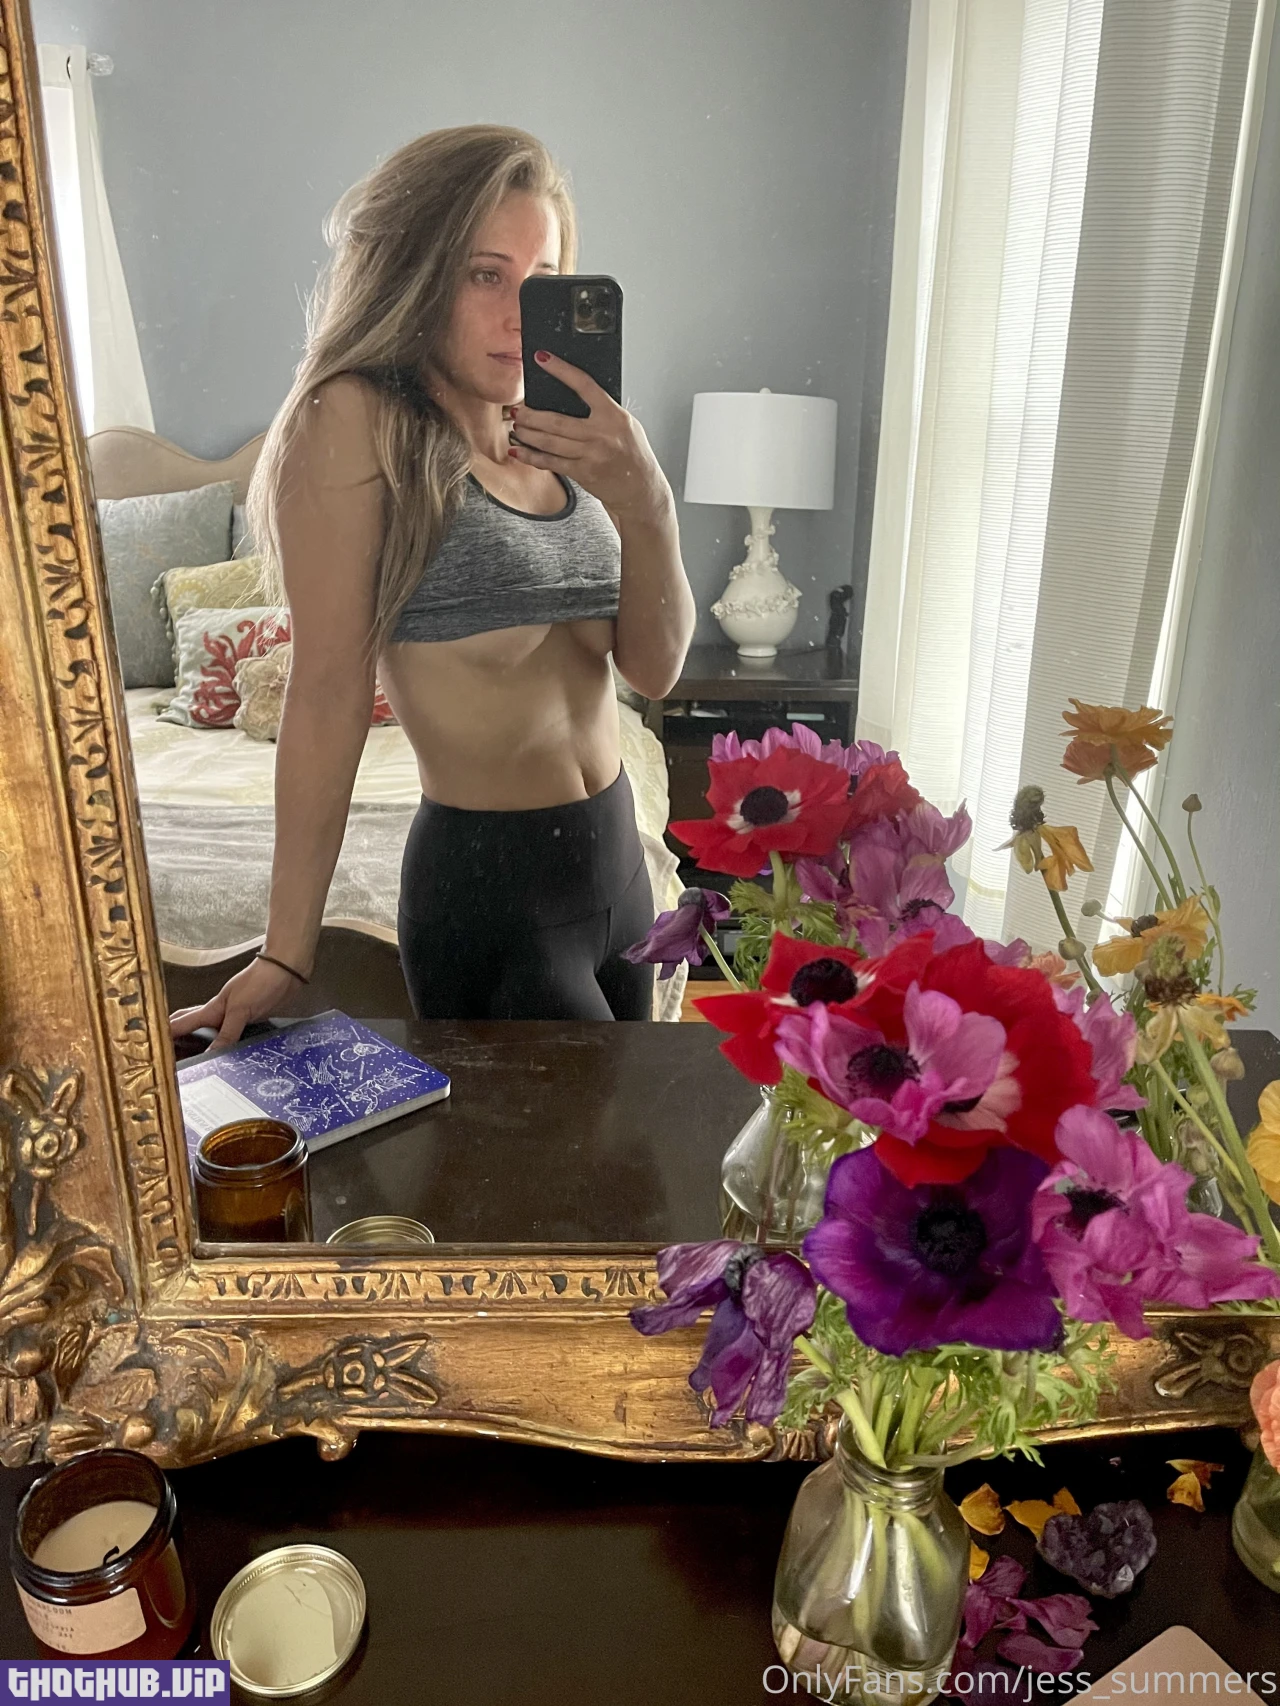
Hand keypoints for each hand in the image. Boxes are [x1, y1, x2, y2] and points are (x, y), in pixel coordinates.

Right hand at [169, 957, 302, 1051]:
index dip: (165, 1035)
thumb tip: (211, 1054)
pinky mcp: (248, 1020)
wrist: (287, 970)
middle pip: (189, 1025)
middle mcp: (219, 1014)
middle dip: (174, 1037)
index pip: (181, 1024)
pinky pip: (230, 1036)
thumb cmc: (260, 981)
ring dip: (198, 1042)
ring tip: (187, 1057)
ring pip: (208, 1032)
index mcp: (212, 1009)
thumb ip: (227, 1033)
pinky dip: (223, 1044)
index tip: (153, 1049)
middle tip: (164, 1054)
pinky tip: (224, 1053)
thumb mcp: (240, 1009)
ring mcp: (232, 1017)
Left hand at [509, 352, 672, 522]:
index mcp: (614, 416)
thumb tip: (570, 397)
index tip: (542, 359)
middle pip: (556, 420)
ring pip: (549, 441)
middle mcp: (602, 434)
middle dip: (530, 415)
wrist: (641, 490)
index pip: (584, 385)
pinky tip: (519, 451)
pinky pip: (551, 462)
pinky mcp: (582, 472)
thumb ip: (602, 411)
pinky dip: (531, 456)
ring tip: (517, 427)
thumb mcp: (625, 425)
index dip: (561, 370)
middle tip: (517, 409)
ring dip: (527, 433)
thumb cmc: (634, 455)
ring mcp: (591, 454)